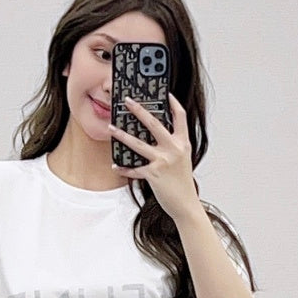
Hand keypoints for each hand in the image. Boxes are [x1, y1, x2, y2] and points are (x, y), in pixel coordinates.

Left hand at [108, 92, 200, 223]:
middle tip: (127, 101)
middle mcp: (174, 149)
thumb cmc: (182, 183)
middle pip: (154, 124)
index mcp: (182, 143)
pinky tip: (116, 165)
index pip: (180, 117)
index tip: (166, 94)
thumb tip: (155, 136)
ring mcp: (163, 161)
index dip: (173, 103)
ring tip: (111, 128)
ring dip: (122, 135)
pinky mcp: (153, 174)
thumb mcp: (182, 159)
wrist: (186, 204)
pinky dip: (124, 168)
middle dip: (139, 110)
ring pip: (138, 144)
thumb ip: (172, 146)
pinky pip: (134, 169)